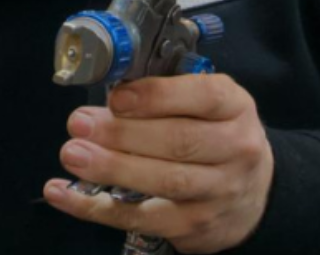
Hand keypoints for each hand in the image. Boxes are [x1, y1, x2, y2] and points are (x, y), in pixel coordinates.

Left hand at [44, 74, 273, 253]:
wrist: (254, 192)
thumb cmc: (217, 132)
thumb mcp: (207, 101)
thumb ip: (168, 92)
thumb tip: (111, 92)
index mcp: (234, 107)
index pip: (202, 97)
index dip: (156, 97)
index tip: (117, 97)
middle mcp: (234, 150)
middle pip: (178, 142)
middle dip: (123, 133)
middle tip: (80, 124)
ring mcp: (218, 193)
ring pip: (164, 182)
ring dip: (111, 169)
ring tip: (73, 155)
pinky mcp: (195, 227)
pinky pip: (143, 219)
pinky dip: (98, 208)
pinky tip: (66, 195)